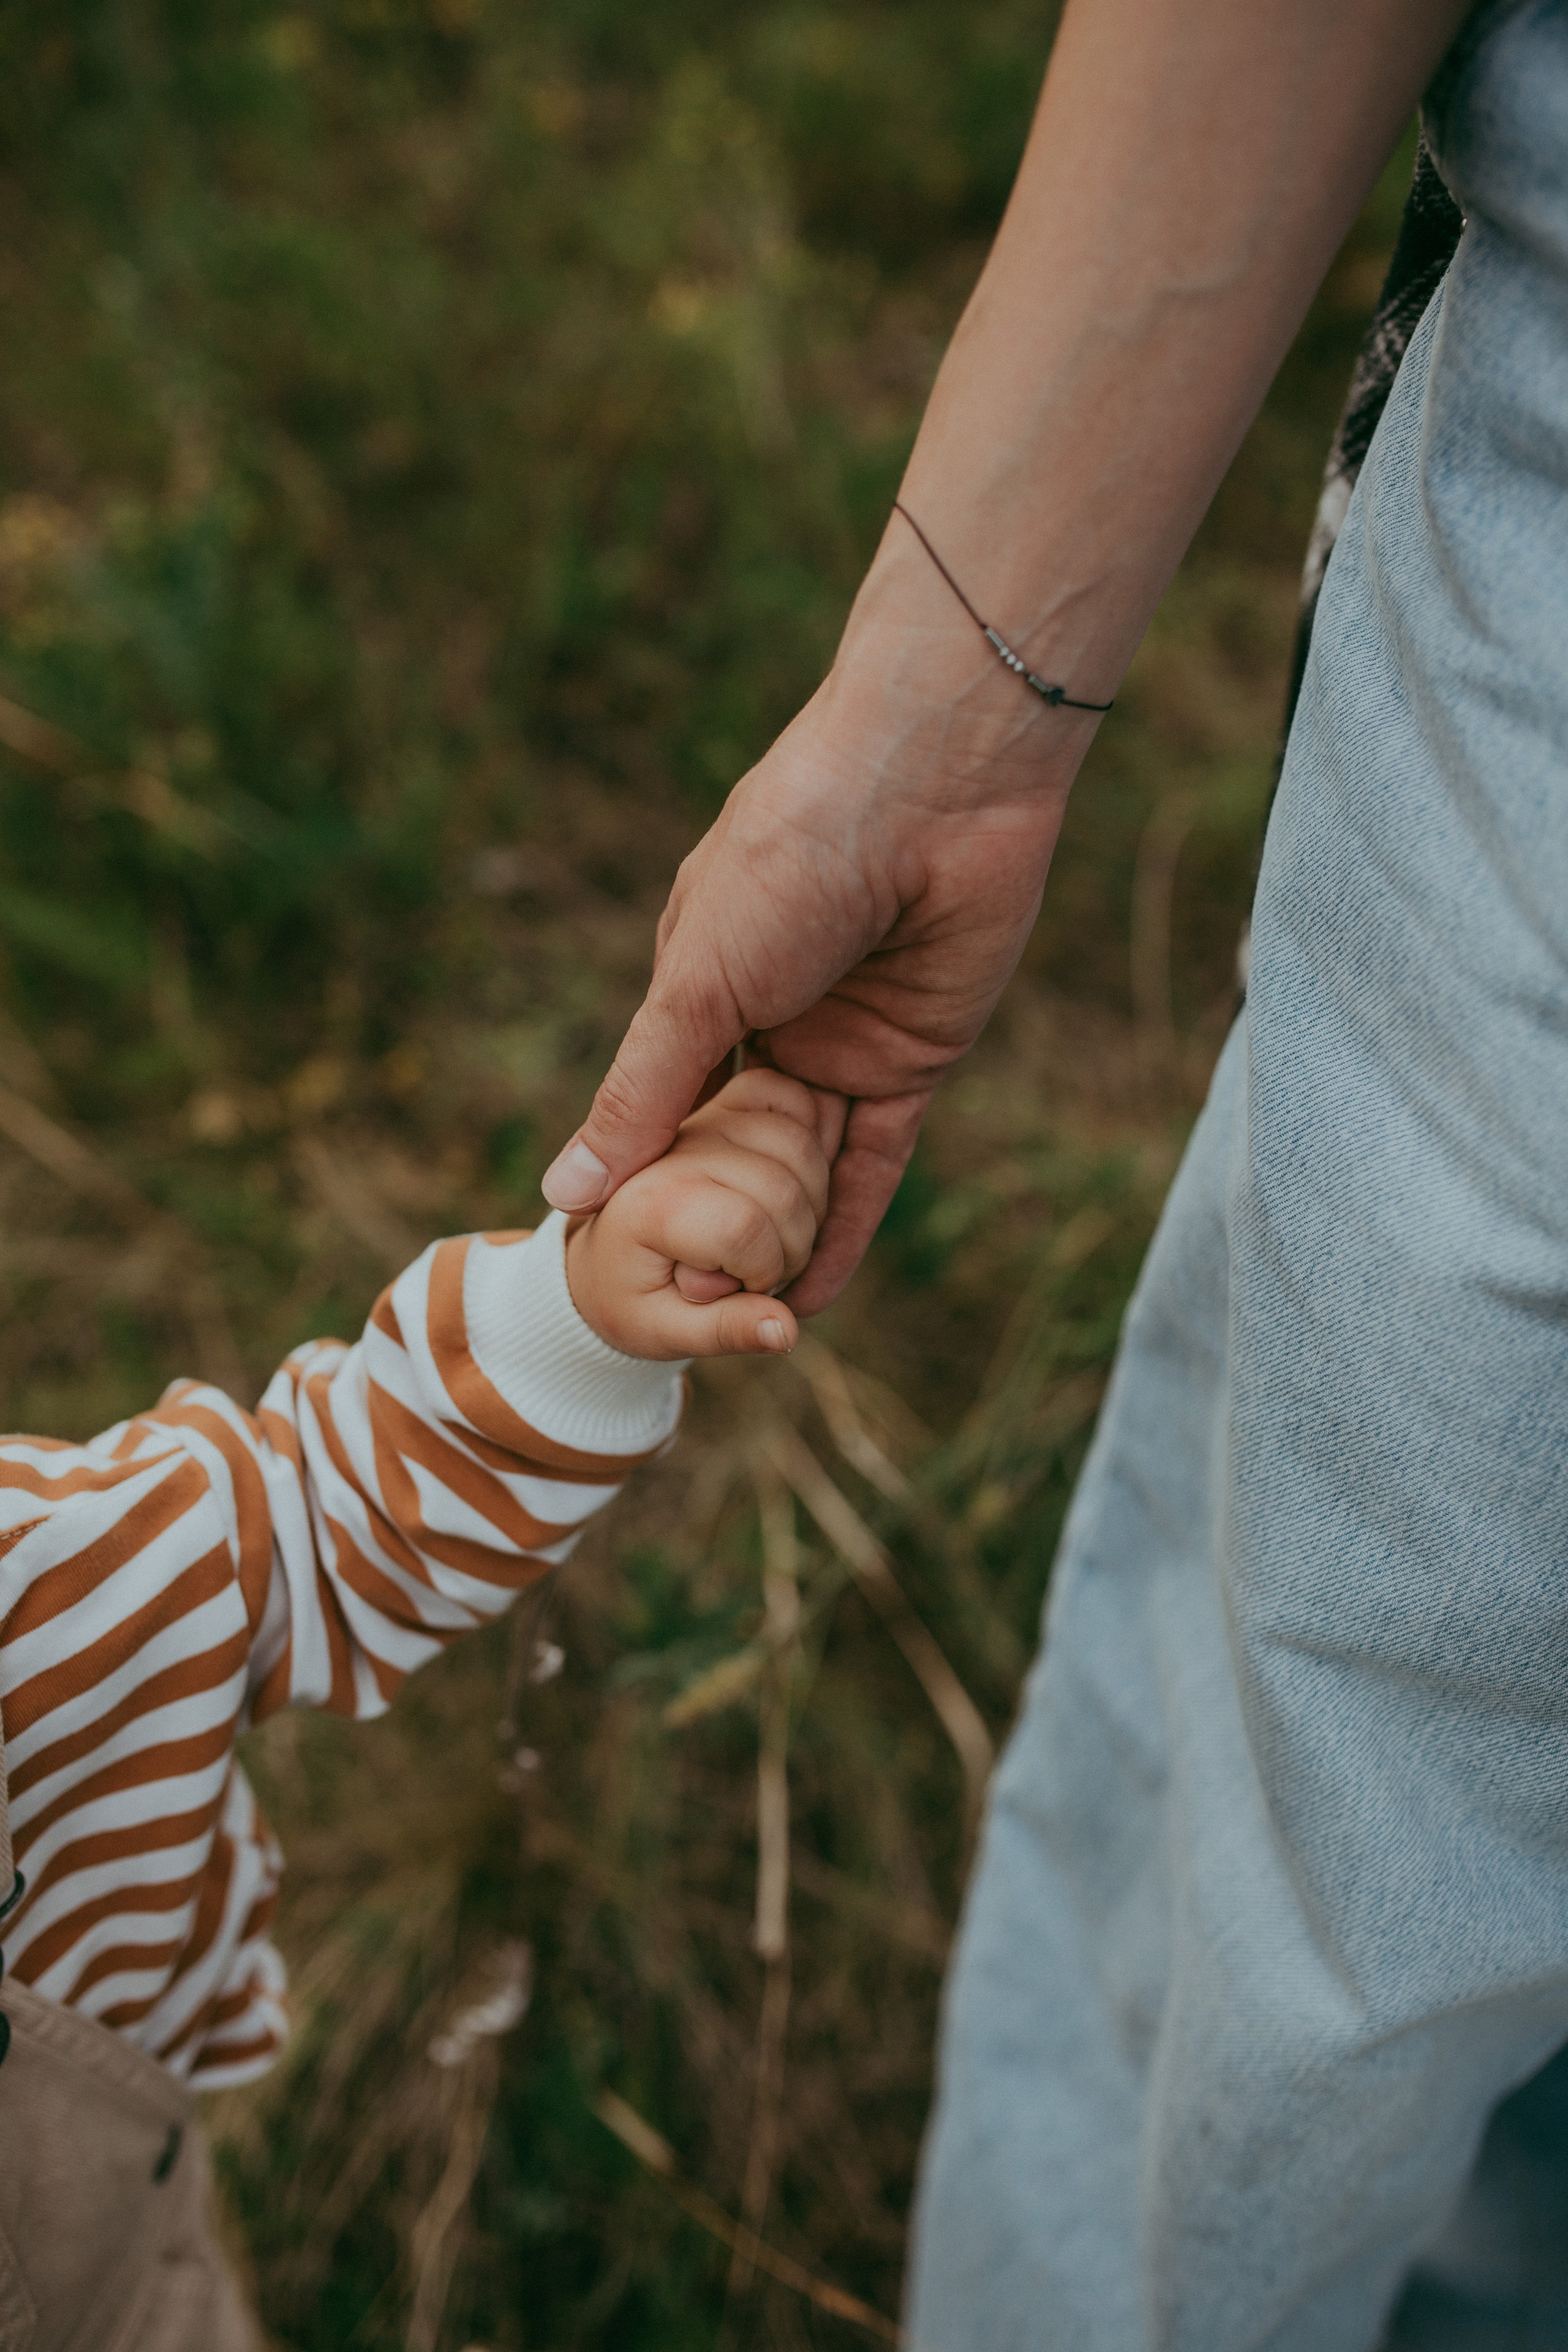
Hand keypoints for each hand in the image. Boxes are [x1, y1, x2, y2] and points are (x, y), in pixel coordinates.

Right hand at [543, 520, 1090, 1315]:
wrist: (934, 788)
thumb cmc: (792, 856)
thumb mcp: (698, 983)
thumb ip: (640, 1094)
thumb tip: (563, 1194)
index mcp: (698, 988)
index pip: (658, 1105)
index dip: (638, 1182)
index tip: (608, 1261)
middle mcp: (767, 1024)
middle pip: (731, 1146)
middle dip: (709, 1225)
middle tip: (675, 1314)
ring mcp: (841, 1047)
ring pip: (802, 1166)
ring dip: (777, 1241)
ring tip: (740, 1331)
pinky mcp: (913, 1064)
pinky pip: (875, 1166)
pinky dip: (847, 1229)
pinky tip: (812, 1297)